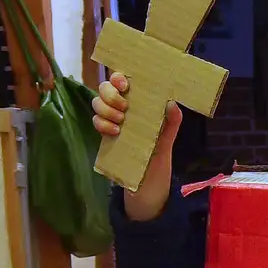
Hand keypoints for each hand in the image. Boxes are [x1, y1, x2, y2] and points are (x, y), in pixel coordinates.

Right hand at [92, 72, 181, 220]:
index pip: (125, 82)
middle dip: (110, 94)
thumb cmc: (157, 161)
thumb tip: (172, 104)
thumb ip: (171, 123)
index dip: (120, 77)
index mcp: (141, 105)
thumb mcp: (166, 141)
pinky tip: (115, 132)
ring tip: (121, 122)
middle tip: (124, 108)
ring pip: (98, 103)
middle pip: (106, 89)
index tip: (125, 83)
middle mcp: (124, 110)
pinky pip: (96, 122)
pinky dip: (102, 123)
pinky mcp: (105, 137)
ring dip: (106, 109)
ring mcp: (113, 122)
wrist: (146, 190)